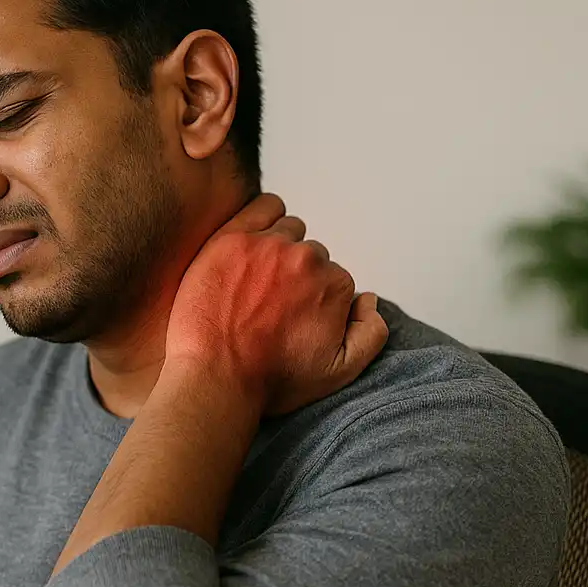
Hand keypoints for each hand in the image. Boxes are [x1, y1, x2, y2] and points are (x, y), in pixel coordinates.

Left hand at [164, 192, 387, 416]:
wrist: (215, 379)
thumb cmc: (271, 379)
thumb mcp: (339, 372)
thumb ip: (371, 333)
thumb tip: (368, 298)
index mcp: (334, 284)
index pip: (333, 278)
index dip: (314, 299)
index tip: (292, 318)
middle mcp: (306, 258)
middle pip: (311, 254)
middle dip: (297, 275)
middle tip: (271, 304)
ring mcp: (267, 245)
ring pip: (288, 230)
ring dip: (280, 249)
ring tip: (257, 282)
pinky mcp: (232, 238)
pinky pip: (262, 206)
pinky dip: (265, 217)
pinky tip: (253, 243)